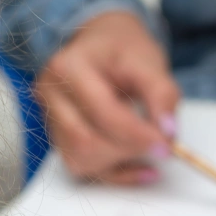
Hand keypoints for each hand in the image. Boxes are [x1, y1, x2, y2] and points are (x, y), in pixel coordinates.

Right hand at [34, 12, 180, 183]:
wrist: (101, 43)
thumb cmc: (122, 49)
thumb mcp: (148, 61)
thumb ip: (161, 94)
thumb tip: (167, 132)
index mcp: (67, 67)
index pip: (102, 113)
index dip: (136, 135)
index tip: (167, 145)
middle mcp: (49, 94)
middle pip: (84, 141)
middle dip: (128, 151)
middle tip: (161, 147)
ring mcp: (49, 117)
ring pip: (79, 159)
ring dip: (118, 163)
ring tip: (146, 148)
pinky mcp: (58, 136)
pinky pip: (81, 166)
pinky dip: (114, 172)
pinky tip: (139, 166)